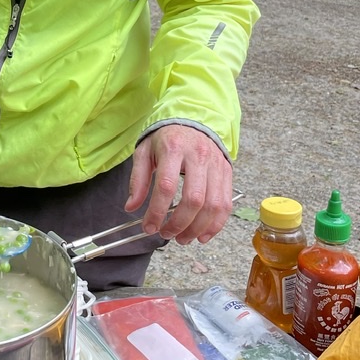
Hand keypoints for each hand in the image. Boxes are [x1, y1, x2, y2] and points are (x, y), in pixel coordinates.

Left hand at [125, 125, 232, 244]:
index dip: (157, 211)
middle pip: (193, 199)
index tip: (148, 227)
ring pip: (213, 205)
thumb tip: (131, 207)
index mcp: (173, 148)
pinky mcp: (227, 172)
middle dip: (179, 224)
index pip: (166, 186)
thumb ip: (137, 180)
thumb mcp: (144, 152)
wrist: (193, 120)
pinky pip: (226, 204)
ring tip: (183, 238)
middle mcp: (199, 156)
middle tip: (166, 235)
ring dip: (197, 228)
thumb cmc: (166, 139)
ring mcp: (216, 165)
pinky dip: (215, 225)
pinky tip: (202, 235)